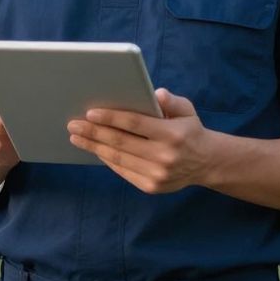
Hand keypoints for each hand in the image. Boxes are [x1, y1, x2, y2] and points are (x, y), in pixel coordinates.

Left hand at [67, 88, 212, 193]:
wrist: (205, 163)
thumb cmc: (189, 130)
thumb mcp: (186, 110)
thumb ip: (170, 101)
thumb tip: (155, 94)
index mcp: (172, 134)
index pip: (135, 124)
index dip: (110, 118)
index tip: (90, 113)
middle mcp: (164, 157)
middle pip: (120, 142)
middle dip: (93, 132)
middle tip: (73, 124)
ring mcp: (157, 175)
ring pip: (118, 159)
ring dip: (94, 147)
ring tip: (77, 137)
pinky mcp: (151, 186)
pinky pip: (122, 171)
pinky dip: (106, 159)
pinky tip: (94, 148)